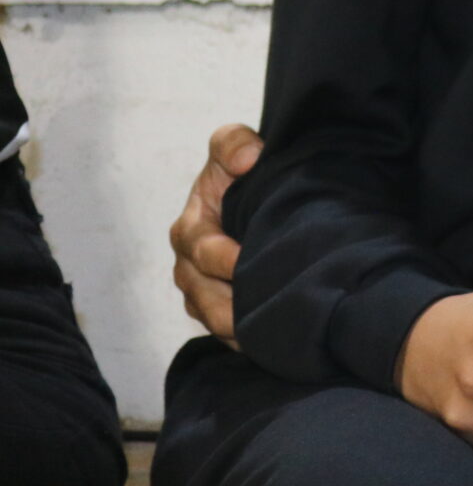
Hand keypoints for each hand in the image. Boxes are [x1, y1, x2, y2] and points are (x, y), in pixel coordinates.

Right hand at [170, 123, 261, 346]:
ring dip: (240, 328)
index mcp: (190, 229)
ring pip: (215, 320)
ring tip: (271, 332)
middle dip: (234, 305)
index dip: (224, 260)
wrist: (252, 193)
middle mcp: (189, 266)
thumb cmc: (239, 170)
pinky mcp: (217, 310)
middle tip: (268, 309)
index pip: (202, 252)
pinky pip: (226, 334)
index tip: (248, 262)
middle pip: (205, 297)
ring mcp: (201, 292)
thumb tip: (247, 160)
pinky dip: (246, 340)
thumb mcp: (233, 145)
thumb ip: (234, 144)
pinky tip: (271, 341)